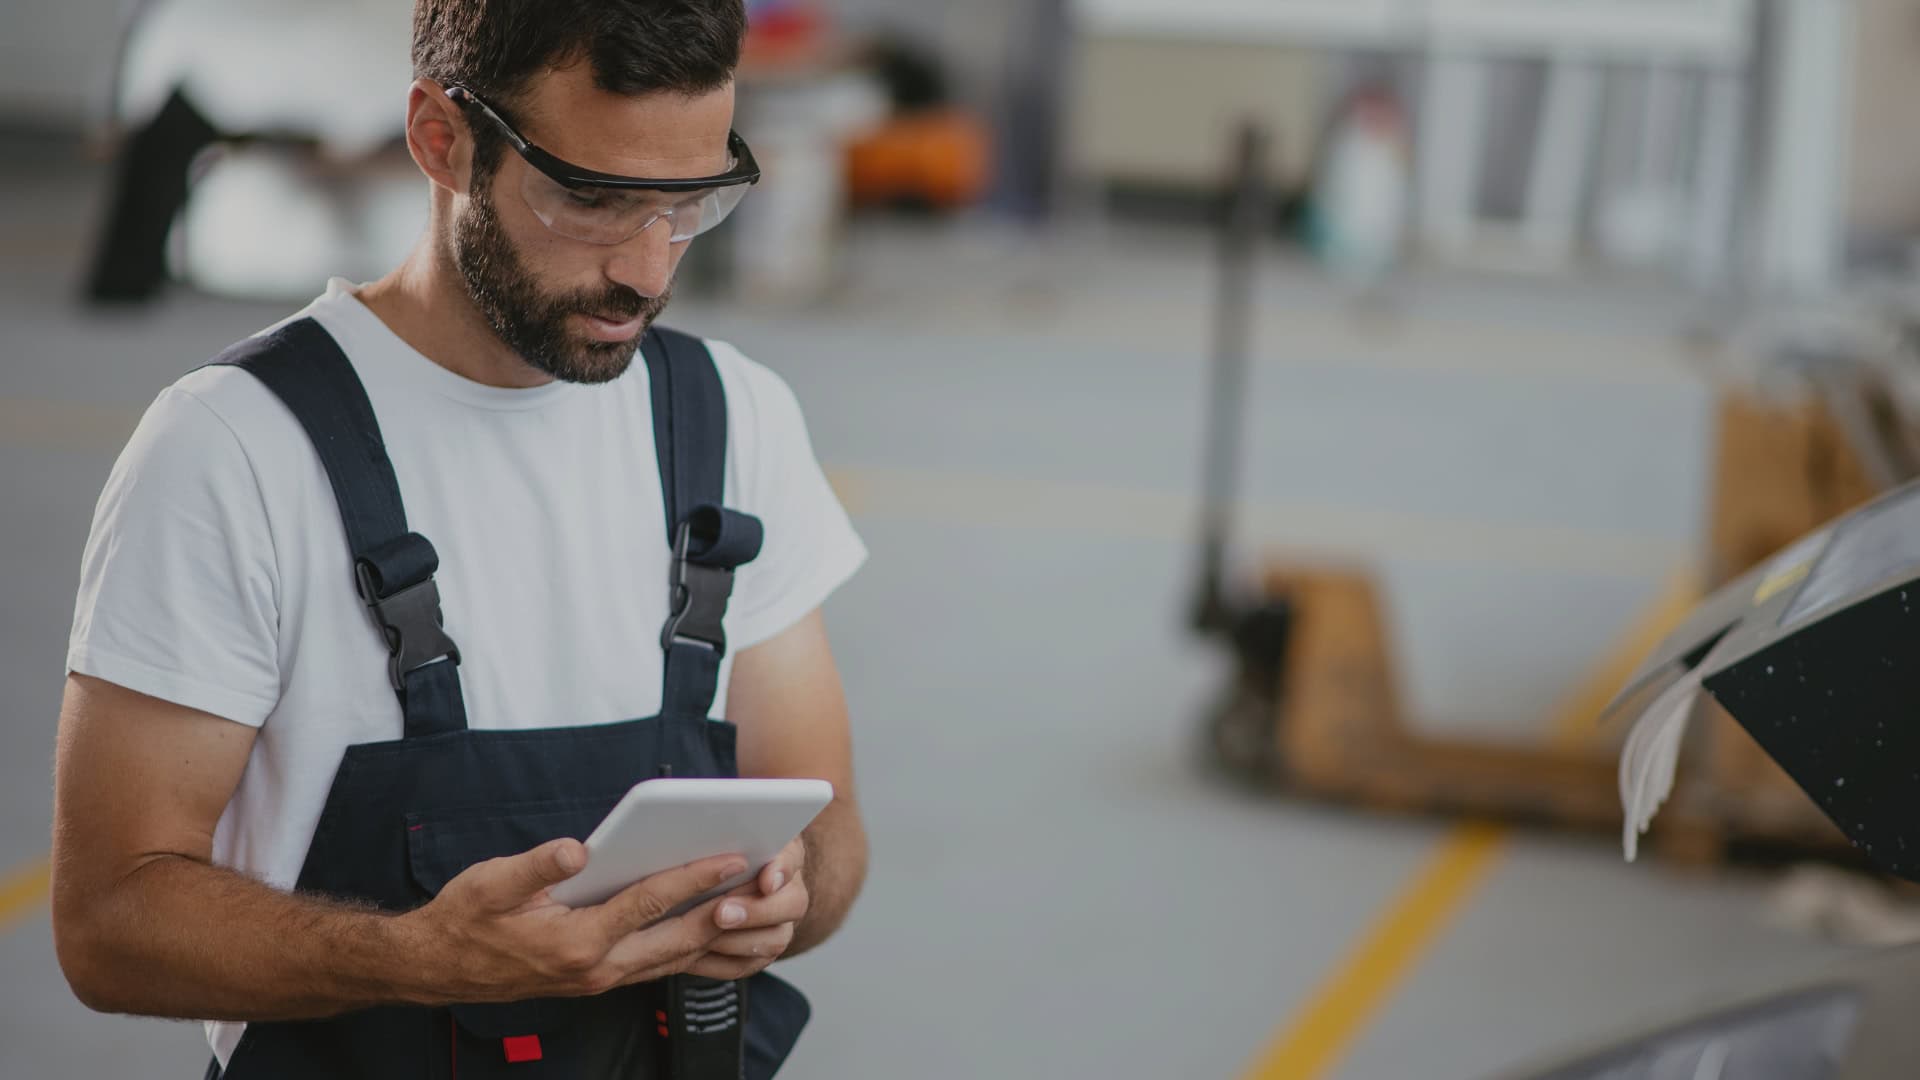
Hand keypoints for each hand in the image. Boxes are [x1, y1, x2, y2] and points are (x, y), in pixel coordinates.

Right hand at [402, 838, 746, 1002]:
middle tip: (762, 882)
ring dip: (713, 934)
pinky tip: (711, 928)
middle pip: (676, 939)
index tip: (730, 856)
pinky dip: (690, 950)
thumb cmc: (465, 920)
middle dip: (723, 910)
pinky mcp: (599, 979)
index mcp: (575, 943)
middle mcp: (595, 969)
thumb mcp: (490, 883)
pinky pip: (658, 968)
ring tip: (751, 902)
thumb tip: (576, 852)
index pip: (648, 904)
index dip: (693, 877)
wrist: (439, 967)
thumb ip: (537, 866)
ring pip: (672, 960)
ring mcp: (600, 980)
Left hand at [685, 835, 809, 980]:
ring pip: (775, 940)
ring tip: (705, 936)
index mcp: (783, 853)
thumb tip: (708, 830)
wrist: (713, 881)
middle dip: (756, 911)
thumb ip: (722, 838)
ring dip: (738, 940)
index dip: (782, 870)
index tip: (766, 881)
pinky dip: (722, 961)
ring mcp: (779, 923)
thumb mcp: (721, 837)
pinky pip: (748, 964)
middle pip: (793, 903)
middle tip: (722, 913)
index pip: (793, 857)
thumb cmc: (715, 853)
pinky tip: (696, 954)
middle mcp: (788, 889)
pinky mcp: (759, 952)